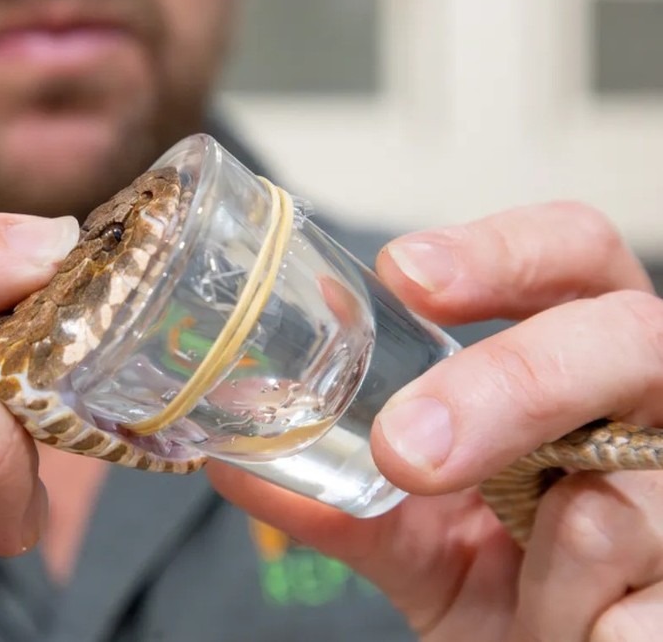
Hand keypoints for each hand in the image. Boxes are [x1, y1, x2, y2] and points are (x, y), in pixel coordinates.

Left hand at [208, 202, 662, 640]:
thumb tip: (233, 463)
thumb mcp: (416, 534)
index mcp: (582, 362)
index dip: (502, 251)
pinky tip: (576, 634)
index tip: (404, 275)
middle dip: (508, 388)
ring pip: (615, 508)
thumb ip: (342, 498)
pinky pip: (636, 617)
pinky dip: (580, 631)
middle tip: (408, 450)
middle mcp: (650, 408)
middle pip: (623, 338)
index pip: (572, 255)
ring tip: (527, 600)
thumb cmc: (499, 580)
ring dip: (541, 570)